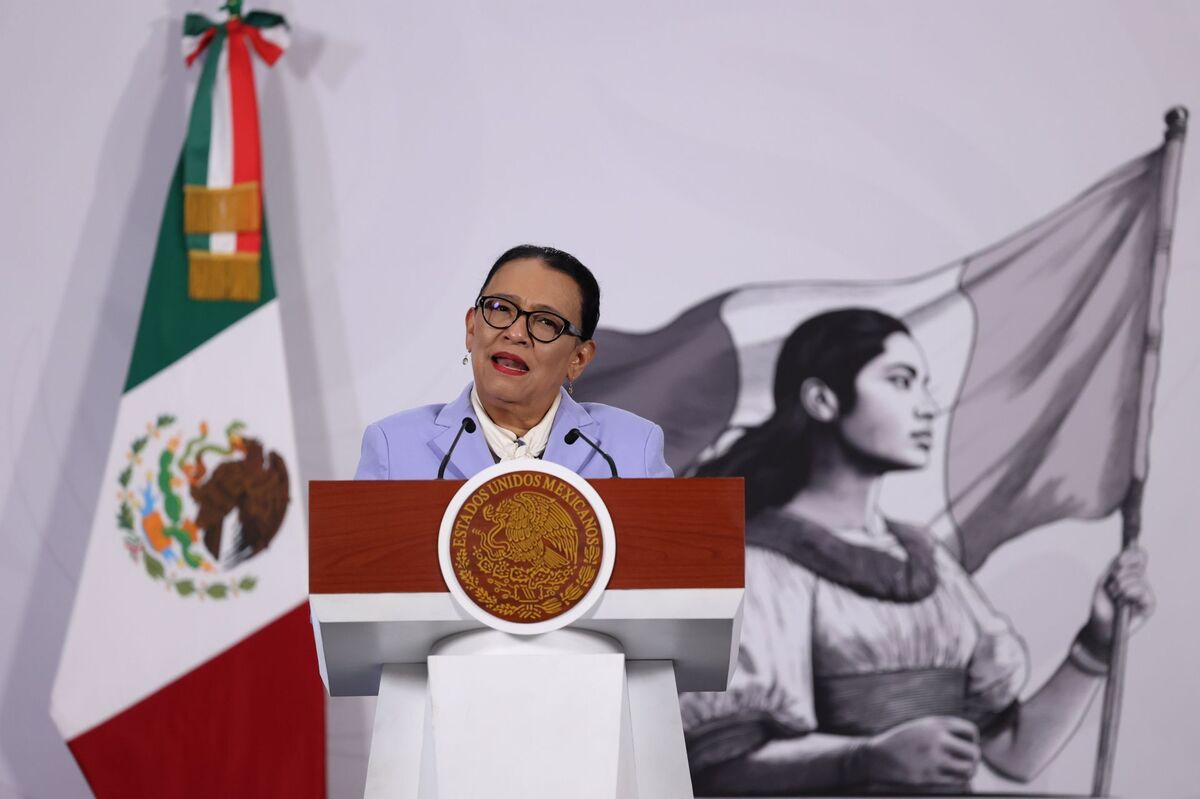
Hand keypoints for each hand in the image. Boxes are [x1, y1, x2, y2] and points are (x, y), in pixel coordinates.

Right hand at [855, 716, 980, 786]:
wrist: (877, 757)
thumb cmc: (902, 742)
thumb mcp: (921, 727)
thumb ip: (943, 730)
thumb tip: (971, 742)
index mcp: (936, 724)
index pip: (971, 731)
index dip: (972, 740)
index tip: (964, 746)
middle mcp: (937, 739)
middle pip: (974, 753)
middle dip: (974, 759)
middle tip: (967, 762)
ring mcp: (933, 759)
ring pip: (969, 769)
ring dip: (969, 771)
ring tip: (962, 771)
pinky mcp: (929, 777)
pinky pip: (957, 781)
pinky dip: (958, 780)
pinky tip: (951, 777)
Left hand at [1084, 546, 1154, 648]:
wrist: (1101, 625)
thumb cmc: (1101, 604)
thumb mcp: (1104, 580)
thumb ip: (1115, 566)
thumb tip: (1123, 554)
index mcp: (1130, 572)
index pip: (1139, 555)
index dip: (1131, 554)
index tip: (1118, 562)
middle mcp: (1141, 580)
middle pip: (1138, 564)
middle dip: (1120, 573)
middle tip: (1111, 586)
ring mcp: (1146, 592)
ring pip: (1137, 577)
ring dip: (1120, 587)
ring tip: (1115, 598)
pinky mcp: (1150, 604)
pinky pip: (1141, 591)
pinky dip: (1127, 594)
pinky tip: (1123, 603)